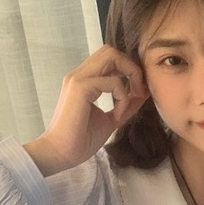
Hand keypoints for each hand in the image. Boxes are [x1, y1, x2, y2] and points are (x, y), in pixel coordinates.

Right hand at [24, 46, 148, 176]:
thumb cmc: (81, 140)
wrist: (60, 154)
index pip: (110, 58)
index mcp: (85, 79)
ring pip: (111, 56)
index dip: (128, 69)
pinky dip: (122, 95)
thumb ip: (125, 105)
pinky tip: (118, 114)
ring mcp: (78, 79)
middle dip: (132, 67)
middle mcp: (80, 74)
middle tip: (139, 90)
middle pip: (111, 50)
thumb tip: (143, 93)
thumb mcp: (111, 119)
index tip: (138, 92)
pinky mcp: (80, 88)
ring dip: (130, 75)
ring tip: (133, 98)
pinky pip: (112, 81)